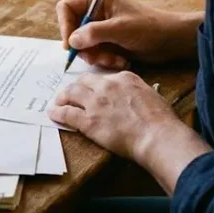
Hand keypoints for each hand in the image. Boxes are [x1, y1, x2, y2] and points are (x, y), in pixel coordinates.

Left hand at [49, 72, 208, 181]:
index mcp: (124, 78)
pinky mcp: (89, 121)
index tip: (92, 89)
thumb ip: (137, 91)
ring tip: (59, 102)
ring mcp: (96, 103)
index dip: (95, 84)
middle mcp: (107, 86)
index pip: (103, 77)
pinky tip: (53, 113)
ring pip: (71, 94)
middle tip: (70, 93)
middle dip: (75, 87)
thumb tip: (133, 96)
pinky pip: (67, 113)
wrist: (156, 135)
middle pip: (83, 81)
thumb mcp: (151, 95)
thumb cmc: (160, 120)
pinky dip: (58, 112)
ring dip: (63, 97)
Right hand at [56, 0, 200, 67]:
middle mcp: (96, 13)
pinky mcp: (108, 43)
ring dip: (98, 57)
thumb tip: (72, 41)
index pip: (66, 8)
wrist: (171, 41)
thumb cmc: (149, 27)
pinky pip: (96, 54)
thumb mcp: (121, 29)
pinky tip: (122, 61)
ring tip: (116, 59)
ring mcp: (101, 29)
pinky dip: (106, 60)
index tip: (71, 44)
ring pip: (84, 46)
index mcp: (97, 0)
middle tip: (98, 57)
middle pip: (73, 31)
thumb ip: (94, 33)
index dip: (64, 25)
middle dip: (86, 48)